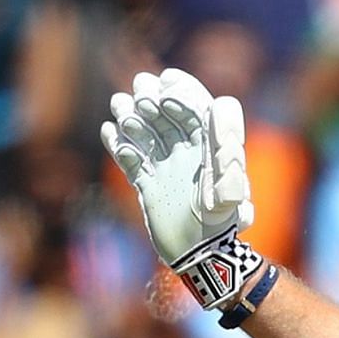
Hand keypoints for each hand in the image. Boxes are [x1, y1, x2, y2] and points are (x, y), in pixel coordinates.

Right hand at [100, 68, 258, 309]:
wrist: (199, 257)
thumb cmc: (218, 224)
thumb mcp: (228, 190)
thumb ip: (225, 152)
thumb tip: (222, 107)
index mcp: (211, 150)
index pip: (198, 110)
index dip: (184, 91)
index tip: (168, 81)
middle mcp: (189, 155)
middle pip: (168, 117)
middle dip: (153, 99)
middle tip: (140, 93)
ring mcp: (167, 169)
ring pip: (145, 134)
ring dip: (132, 117)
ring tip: (121, 105)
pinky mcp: (149, 185)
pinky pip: (131, 159)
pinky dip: (119, 146)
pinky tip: (110, 132)